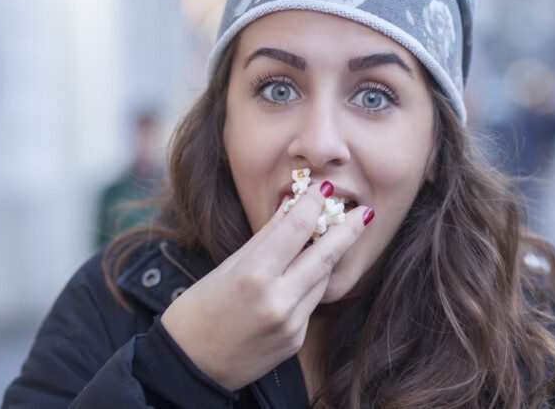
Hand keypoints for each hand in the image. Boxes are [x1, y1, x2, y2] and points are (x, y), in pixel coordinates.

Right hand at [160, 181, 371, 390]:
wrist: (190, 366)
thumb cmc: (197, 310)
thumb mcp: (227, 267)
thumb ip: (265, 239)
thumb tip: (291, 207)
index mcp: (253, 277)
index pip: (296, 230)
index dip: (314, 205)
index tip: (326, 188)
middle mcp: (277, 302)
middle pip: (324, 257)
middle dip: (347, 231)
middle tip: (364, 211)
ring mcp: (290, 325)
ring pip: (320, 280)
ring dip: (328, 256)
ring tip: (335, 235)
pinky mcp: (295, 341)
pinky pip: (310, 303)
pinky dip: (310, 284)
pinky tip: (303, 273)